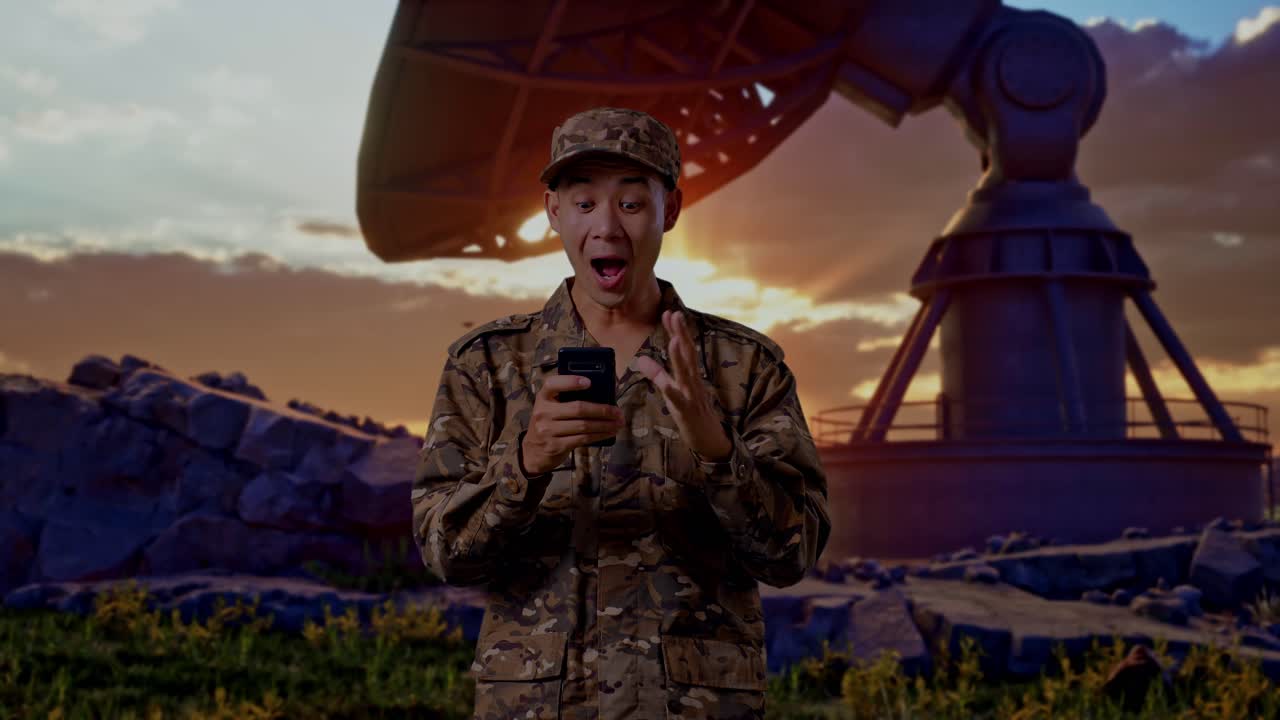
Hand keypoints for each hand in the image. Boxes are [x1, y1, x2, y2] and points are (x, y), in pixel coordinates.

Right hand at [521, 373, 625, 475]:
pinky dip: (599, 435)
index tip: (589, 382)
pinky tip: (609, 433)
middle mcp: (543, 413)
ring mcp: (548, 430)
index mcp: (542, 398)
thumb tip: (601, 396)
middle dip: (602, 410)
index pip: (552, 384)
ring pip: (584, 425)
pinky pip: (583, 438)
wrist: (532, 452)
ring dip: (605, 424)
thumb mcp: (550, 408)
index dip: (571, 381)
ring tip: (618, 423)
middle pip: (578, 408)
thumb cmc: (549, 424)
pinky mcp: (556, 445)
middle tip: (618, 412)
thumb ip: (566, 400)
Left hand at [634, 309, 731, 461]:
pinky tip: (667, 384)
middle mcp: (692, 381)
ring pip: (686, 373)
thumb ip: (658, 374)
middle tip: (674, 314)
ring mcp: (692, 396)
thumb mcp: (672, 391)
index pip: (683, 349)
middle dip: (681, 334)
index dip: (676, 331)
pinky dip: (673, 391)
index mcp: (689, 375)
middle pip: (687, 354)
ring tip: (673, 340)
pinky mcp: (688, 412)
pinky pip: (679, 401)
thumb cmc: (691, 413)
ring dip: (679, 357)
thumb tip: (640, 359)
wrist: (710, 439)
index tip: (669, 312)